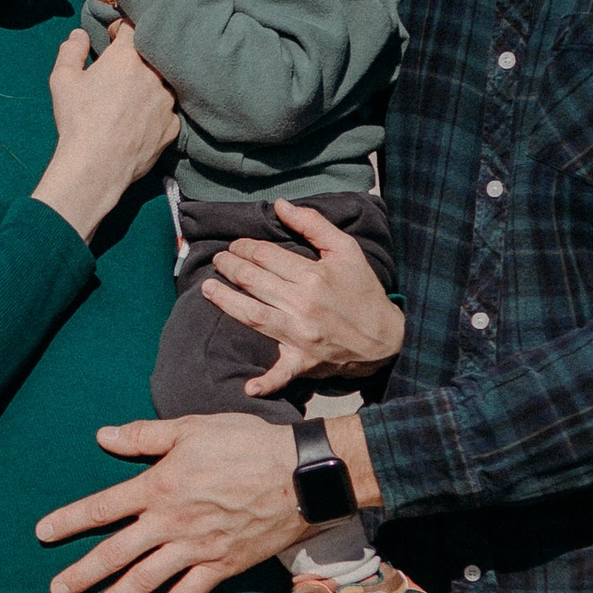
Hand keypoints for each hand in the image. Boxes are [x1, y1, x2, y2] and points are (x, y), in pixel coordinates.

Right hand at [35, 26, 176, 237]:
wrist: (97, 166)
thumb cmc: (78, 120)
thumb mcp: (63, 80)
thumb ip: (71, 50)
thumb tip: (79, 35)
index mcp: (128, 56)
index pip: (133, 27)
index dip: (121, 29)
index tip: (112, 39)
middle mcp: (154, 74)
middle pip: (152, 54)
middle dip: (137, 57)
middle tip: (120, 70)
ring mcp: (167, 101)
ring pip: (162, 82)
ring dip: (149, 84)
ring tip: (130, 99)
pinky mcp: (172, 126)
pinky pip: (166, 111)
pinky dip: (155, 111)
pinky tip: (138, 122)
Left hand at [35, 411, 307, 592]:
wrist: (300, 475)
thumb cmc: (246, 444)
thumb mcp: (192, 429)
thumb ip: (144, 436)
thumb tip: (102, 436)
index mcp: (159, 486)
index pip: (102, 507)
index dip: (69, 521)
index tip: (42, 534)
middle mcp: (171, 522)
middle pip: (116, 553)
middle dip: (82, 574)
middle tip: (55, 592)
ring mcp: (195, 548)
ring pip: (145, 580)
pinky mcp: (221, 566)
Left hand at [201, 199, 404, 398]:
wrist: (384, 336)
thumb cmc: (362, 290)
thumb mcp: (346, 250)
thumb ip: (313, 224)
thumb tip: (280, 205)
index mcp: (312, 276)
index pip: (265, 255)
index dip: (244, 246)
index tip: (236, 245)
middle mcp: (302, 304)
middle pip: (252, 280)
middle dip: (230, 266)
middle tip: (220, 259)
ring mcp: (300, 335)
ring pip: (251, 315)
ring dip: (225, 301)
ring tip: (208, 288)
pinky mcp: (303, 361)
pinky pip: (281, 373)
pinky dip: (266, 382)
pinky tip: (247, 387)